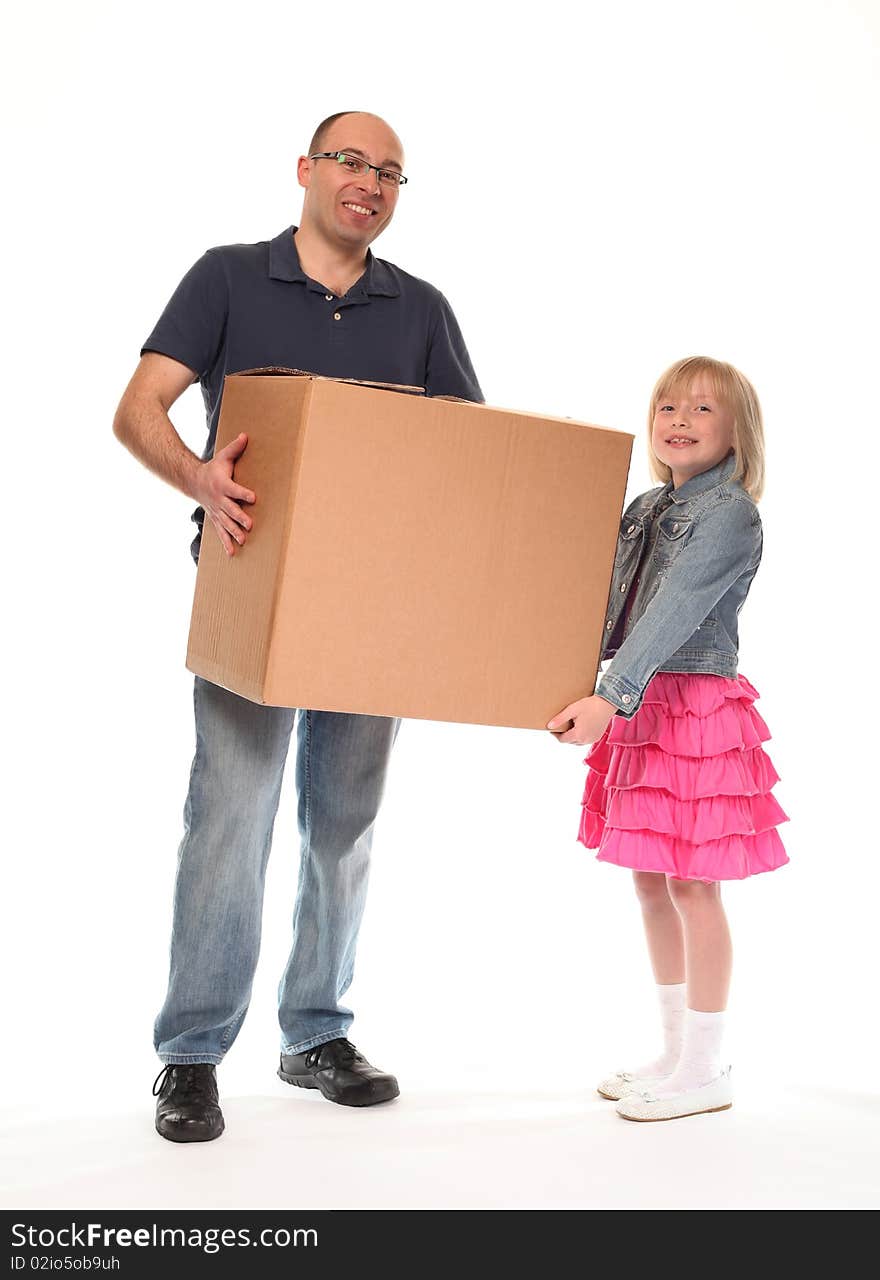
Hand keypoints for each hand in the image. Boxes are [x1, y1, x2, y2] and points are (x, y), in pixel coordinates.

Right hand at [193, 433, 256, 557]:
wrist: (193, 482)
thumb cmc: (213, 469)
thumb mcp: (223, 457)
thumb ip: (235, 448)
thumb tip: (246, 435)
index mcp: (223, 484)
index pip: (234, 489)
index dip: (243, 493)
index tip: (253, 497)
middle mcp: (219, 500)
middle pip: (230, 510)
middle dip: (240, 518)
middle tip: (250, 525)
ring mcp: (216, 511)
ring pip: (226, 523)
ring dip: (234, 533)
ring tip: (243, 541)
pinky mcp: (215, 519)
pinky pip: (220, 532)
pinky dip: (226, 543)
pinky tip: (233, 553)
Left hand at [547, 694, 617, 745]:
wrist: (607, 704)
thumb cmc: (590, 705)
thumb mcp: (572, 710)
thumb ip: (560, 719)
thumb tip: (549, 726)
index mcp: (579, 735)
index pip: (562, 740)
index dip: (555, 735)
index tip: (552, 728)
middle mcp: (586, 740)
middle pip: (570, 742)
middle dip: (564, 735)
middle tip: (560, 726)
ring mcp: (593, 739)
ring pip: (578, 742)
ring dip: (572, 736)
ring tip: (570, 726)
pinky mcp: (598, 737)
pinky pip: (586, 740)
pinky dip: (581, 736)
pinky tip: (580, 727)